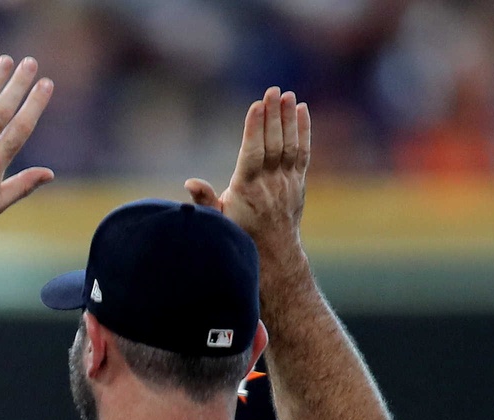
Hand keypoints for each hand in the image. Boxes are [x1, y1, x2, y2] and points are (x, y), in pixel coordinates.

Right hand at [186, 88, 309, 259]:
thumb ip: (205, 200)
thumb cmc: (240, 235)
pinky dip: (303, 130)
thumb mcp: (217, 221)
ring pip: (290, 145)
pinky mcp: (298, 181)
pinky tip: (301, 109)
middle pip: (273, 144)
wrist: (273, 255)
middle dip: (273, 116)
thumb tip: (190, 182)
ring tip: (286, 94)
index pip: (252, 154)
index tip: (256, 106)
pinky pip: (302, 152)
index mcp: (247, 190)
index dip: (255, 129)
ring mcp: (287, 182)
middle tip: (272, 90)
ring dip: (288, 118)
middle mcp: (270, 184)